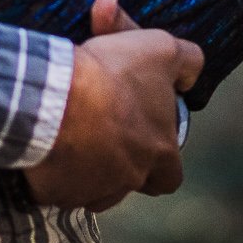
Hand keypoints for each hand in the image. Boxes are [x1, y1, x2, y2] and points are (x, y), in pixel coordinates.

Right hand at [24, 0, 201, 211]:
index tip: (147, 139)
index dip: (162, 160)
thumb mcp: (162, 50)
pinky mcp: (53, 191)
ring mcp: (89, 189)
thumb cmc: (114, 77)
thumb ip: (187, 59)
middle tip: (108, 137)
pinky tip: (51, 144)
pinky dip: (57, 171)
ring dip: (90, 170)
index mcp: (160, 154)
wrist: (57, 99)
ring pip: (95, 189)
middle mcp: (129, 179)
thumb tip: (191, 72)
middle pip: (131, 182)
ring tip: (77, 138)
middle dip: (123, 165)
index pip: (171, 175)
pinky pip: (58, 188)